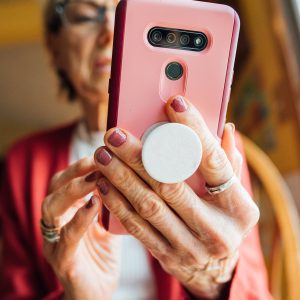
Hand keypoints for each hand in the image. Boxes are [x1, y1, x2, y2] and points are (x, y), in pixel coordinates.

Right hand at [41, 157, 120, 299]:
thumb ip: (112, 202)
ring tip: (95, 178)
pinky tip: (93, 205)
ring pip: (52, 208)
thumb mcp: (108, 223)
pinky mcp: (63, 262)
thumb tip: (129, 175)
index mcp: (68, 212)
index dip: (82, 165)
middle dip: (75, 171)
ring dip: (74, 190)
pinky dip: (79, 219)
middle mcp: (57, 223)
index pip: (67, 180)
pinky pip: (66, 238)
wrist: (98, 293)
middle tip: (97, 160)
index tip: (103, 152)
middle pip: (55, 188)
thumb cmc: (103, 255)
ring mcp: (56, 242)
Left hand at [94, 96, 259, 298]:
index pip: (214, 161)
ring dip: (121, 178)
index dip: (194, 130)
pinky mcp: (168, 256)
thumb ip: (228, 160)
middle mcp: (217, 230)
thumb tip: (225, 127)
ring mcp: (191, 247)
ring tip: (102, 155)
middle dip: (138, 157)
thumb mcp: (235, 192)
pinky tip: (104, 183)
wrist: (216, 268)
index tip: (174, 104)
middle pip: (171, 184)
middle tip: (115, 134)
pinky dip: (118, 203)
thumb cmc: (224, 217)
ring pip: (148, 206)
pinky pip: (137, 227)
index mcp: (239, 207)